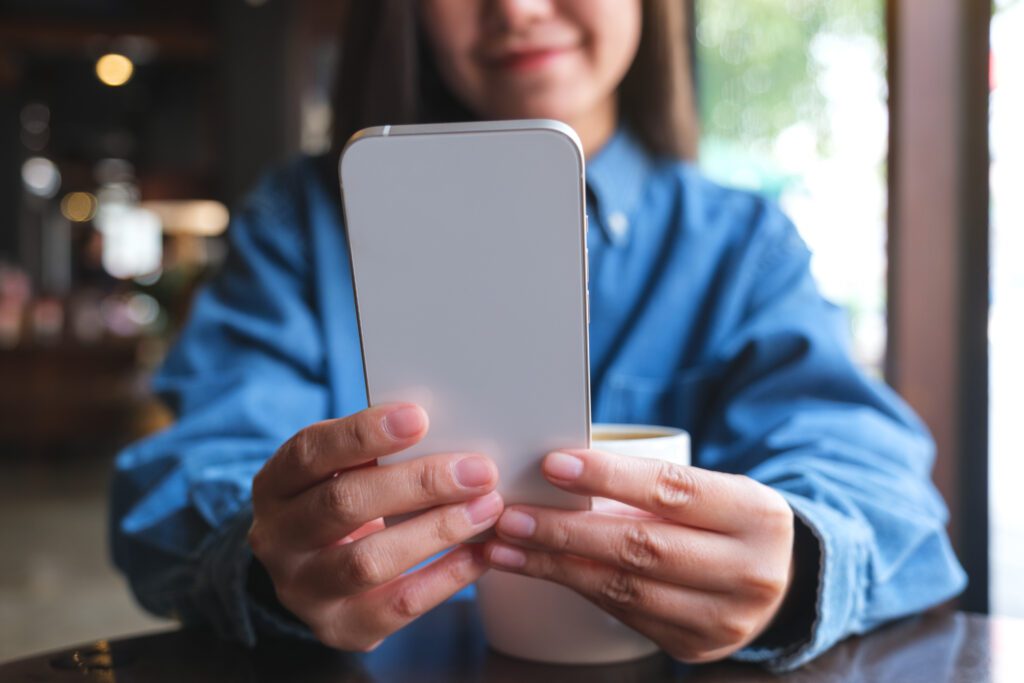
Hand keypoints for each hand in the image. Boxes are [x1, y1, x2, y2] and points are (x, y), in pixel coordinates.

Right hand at [248, 403, 503, 650]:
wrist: (314, 573)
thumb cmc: (341, 502)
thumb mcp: (339, 471)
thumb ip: (374, 452)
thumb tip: (448, 431)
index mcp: (274, 485)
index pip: (310, 453)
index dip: (362, 434)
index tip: (419, 418)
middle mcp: (277, 539)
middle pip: (343, 505)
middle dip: (419, 484)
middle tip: (478, 470)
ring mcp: (302, 589)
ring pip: (369, 561)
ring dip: (437, 531)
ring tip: (487, 508)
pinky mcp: (338, 628)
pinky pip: (399, 605)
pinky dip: (447, 577)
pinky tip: (481, 553)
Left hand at [482, 449, 794, 662]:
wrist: (773, 580)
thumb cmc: (725, 521)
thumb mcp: (710, 490)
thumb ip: (648, 484)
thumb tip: (559, 472)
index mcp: (756, 515)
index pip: (673, 490)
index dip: (609, 477)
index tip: (554, 465)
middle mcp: (749, 572)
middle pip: (643, 547)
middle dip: (568, 530)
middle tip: (513, 515)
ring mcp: (724, 618)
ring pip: (625, 588)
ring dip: (555, 565)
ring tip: (508, 544)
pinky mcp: (695, 646)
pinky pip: (623, 612)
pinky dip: (576, 585)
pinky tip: (539, 567)